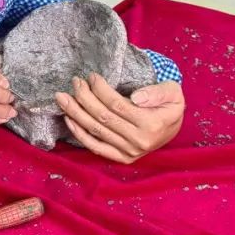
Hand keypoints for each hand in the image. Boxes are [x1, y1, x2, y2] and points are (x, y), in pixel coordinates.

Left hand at [55, 74, 184, 163]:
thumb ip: (157, 93)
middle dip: (84, 98)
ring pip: (96, 131)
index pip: (117, 105)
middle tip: (75, 82)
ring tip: (62, 98)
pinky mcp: (121, 158)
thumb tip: (135, 97)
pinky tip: (68, 119)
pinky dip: (79, 133)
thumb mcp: (173, 93)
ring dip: (76, 113)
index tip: (91, 76)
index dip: (100, 89)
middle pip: (103, 117)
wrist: (173, 127)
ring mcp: (129, 152)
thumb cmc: (170, 105)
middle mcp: (138, 141)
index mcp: (151, 124)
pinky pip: (95, 147)